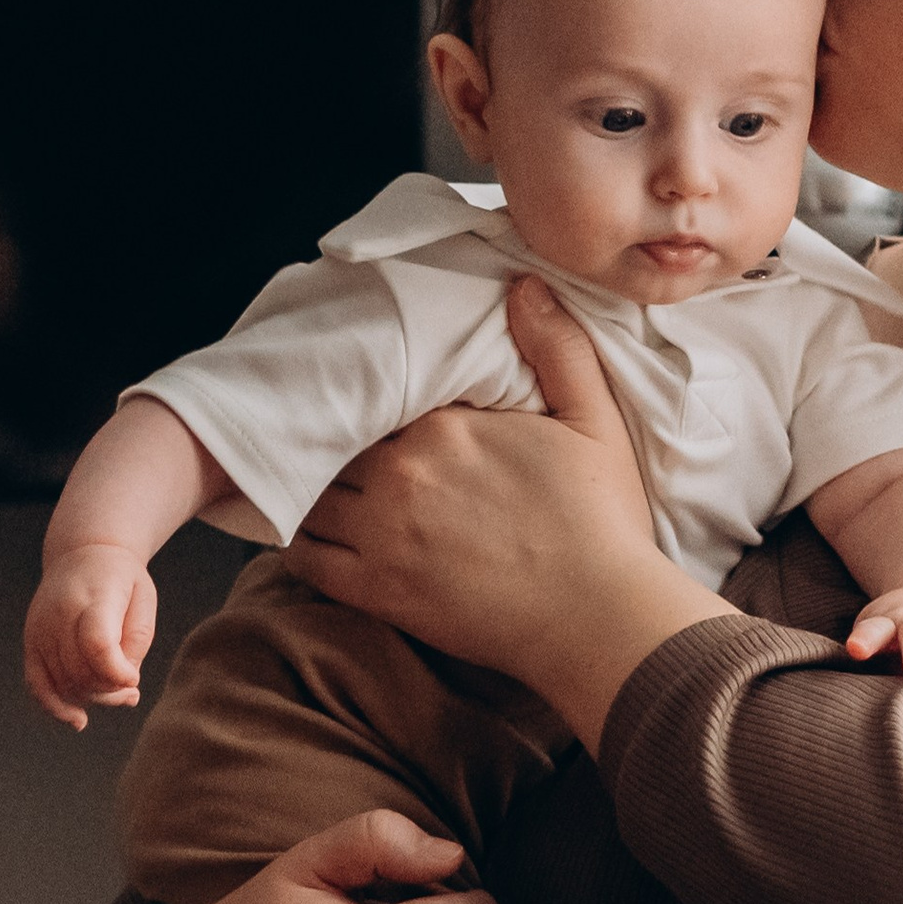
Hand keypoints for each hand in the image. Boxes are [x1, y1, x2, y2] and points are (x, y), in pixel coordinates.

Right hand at [26, 543, 157, 727]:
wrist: (82, 553)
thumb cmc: (121, 580)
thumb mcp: (143, 601)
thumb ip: (135, 644)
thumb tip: (123, 686)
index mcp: (92, 598)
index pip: (97, 645)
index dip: (117, 673)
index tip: (133, 680)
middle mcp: (59, 615)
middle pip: (81, 671)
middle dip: (110, 691)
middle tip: (131, 690)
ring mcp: (39, 629)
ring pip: (63, 683)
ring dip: (93, 698)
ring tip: (118, 694)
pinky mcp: (30, 641)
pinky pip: (36, 683)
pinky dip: (54, 706)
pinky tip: (78, 720)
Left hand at [284, 279, 727, 742]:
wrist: (599, 618)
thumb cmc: (602, 523)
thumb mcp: (594, 421)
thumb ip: (558, 347)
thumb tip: (523, 285)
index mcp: (446, 428)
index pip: (379, 394)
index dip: (376, 399)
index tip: (381, 406)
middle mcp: (401, 474)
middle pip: (336, 441)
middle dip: (337, 439)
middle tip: (340, 443)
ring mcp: (382, 534)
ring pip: (310, 494)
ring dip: (312, 486)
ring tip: (321, 484)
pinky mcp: (376, 590)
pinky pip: (305, 559)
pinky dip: (300, 544)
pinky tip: (317, 535)